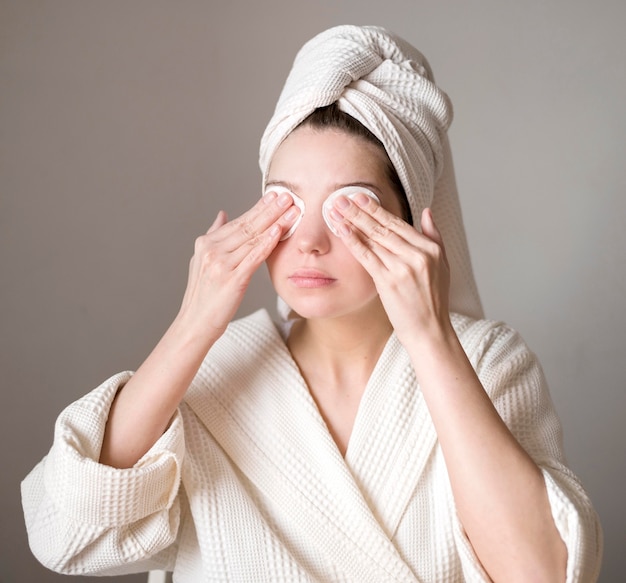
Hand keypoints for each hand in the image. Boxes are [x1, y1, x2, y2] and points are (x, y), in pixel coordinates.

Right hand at [178, 190, 298, 338]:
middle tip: (288, 196)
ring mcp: (222, 264)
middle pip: (247, 226)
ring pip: (253, 238)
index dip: (259, 208)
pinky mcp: (232, 279)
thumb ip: (215, 235)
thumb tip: (222, 214)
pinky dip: (267, 242)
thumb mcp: (202, 260)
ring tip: (291, 210)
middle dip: (270, 209)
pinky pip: (254, 257)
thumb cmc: (203, 295)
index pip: (239, 222)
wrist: (195, 323)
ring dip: (275, 222)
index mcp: (207, 244)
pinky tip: (279, 231)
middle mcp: (213, 250)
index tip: (274, 196)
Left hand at [329, 193, 451, 346]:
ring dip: (353, 222)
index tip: (361, 197)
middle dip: (360, 210)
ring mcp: (403, 268)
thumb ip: (434, 236)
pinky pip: (367, 257)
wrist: (429, 330)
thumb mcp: (442, 265)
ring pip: (373, 239)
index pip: (399, 223)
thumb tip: (427, 211)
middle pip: (383, 227)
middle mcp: (417, 255)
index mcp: (430, 249)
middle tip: (342, 197)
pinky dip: (353, 242)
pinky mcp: (388, 282)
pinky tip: (342, 231)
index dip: (377, 209)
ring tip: (336, 210)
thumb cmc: (433, 300)